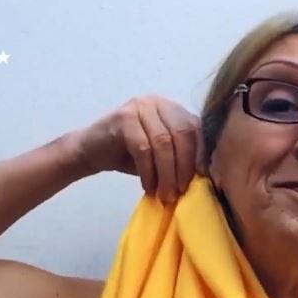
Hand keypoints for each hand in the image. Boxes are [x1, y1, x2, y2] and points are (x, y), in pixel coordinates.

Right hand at [70, 95, 205, 202]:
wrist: (90, 151)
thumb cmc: (130, 156)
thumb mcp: (161, 156)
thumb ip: (181, 157)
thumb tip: (206, 177)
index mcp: (173, 109)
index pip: (196, 128)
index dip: (201, 154)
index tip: (202, 178)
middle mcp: (159, 102)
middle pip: (182, 134)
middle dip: (184, 166)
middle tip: (180, 192)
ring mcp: (140, 106)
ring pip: (163, 142)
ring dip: (167, 173)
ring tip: (166, 194)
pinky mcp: (123, 117)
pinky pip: (143, 148)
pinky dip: (149, 171)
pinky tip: (148, 186)